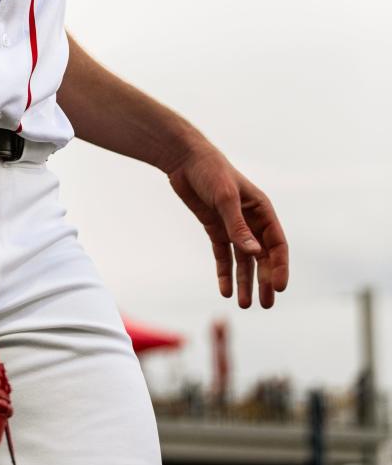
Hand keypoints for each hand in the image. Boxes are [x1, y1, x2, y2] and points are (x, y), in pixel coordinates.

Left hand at [166, 143, 288, 308]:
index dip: (280, 266)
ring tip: (244, 304)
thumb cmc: (211, 171)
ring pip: (243, 260)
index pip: (277, 244)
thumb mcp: (225, 198)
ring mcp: (233, 226)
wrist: (184, 159)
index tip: (279, 288)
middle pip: (262, 257)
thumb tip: (255, 254)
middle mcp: (251, 220)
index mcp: (262, 210)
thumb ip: (238, 227)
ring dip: (244, 282)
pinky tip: (224, 289)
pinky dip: (224, 272)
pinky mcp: (215, 228)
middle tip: (266, 305)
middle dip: (264, 281)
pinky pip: (223, 255)